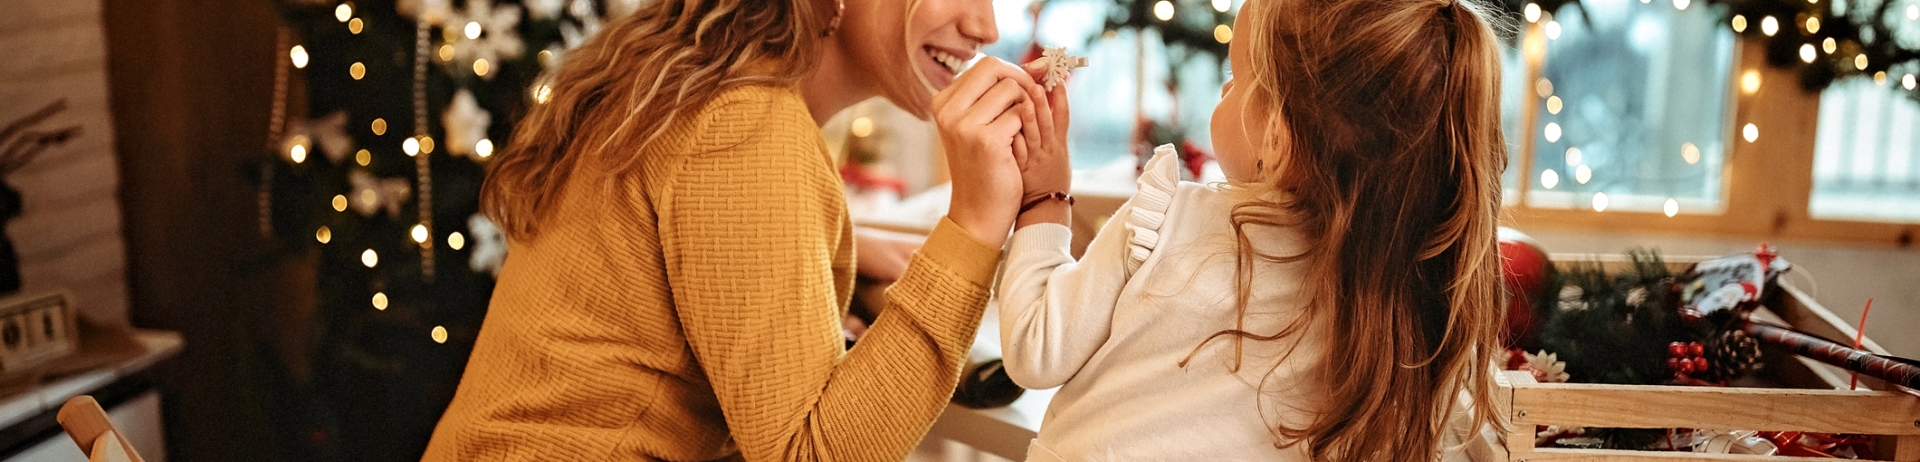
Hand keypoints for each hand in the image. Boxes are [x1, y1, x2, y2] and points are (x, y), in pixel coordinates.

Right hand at [933, 56, 1041, 246]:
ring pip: (1012, 89)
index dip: (1014, 71)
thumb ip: (998, 93)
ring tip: (1018, 132)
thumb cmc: (985, 167)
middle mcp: (947, 110)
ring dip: (1025, 106)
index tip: (1032, 83)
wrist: (979, 212)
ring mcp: (963, 124)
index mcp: (942, 102)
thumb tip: (1038, 65)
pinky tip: (1016, 148)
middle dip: (1022, 80)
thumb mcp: (982, 124)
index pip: (984, 64)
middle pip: (996, 68)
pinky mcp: (985, 139)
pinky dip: (1026, 127)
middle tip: (1033, 101)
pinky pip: (1021, 113)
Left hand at [1014, 59, 1072, 228]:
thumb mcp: (1052, 150)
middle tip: (1043, 81)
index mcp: (1058, 143)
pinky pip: (1019, 152)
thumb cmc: (1044, 176)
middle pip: (1050, 120)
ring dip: (1033, 114)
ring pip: (1036, 134)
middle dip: (1047, 100)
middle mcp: (1049, 150)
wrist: (1041, 210)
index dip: (1060, 96)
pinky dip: (1016, 138)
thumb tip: (1040, 94)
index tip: (1057, 77)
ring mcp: (1036, 160)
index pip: (1062, 115)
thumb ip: (1048, 124)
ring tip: (1029, 96)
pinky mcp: (1022, 171)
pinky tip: (1009, 126)